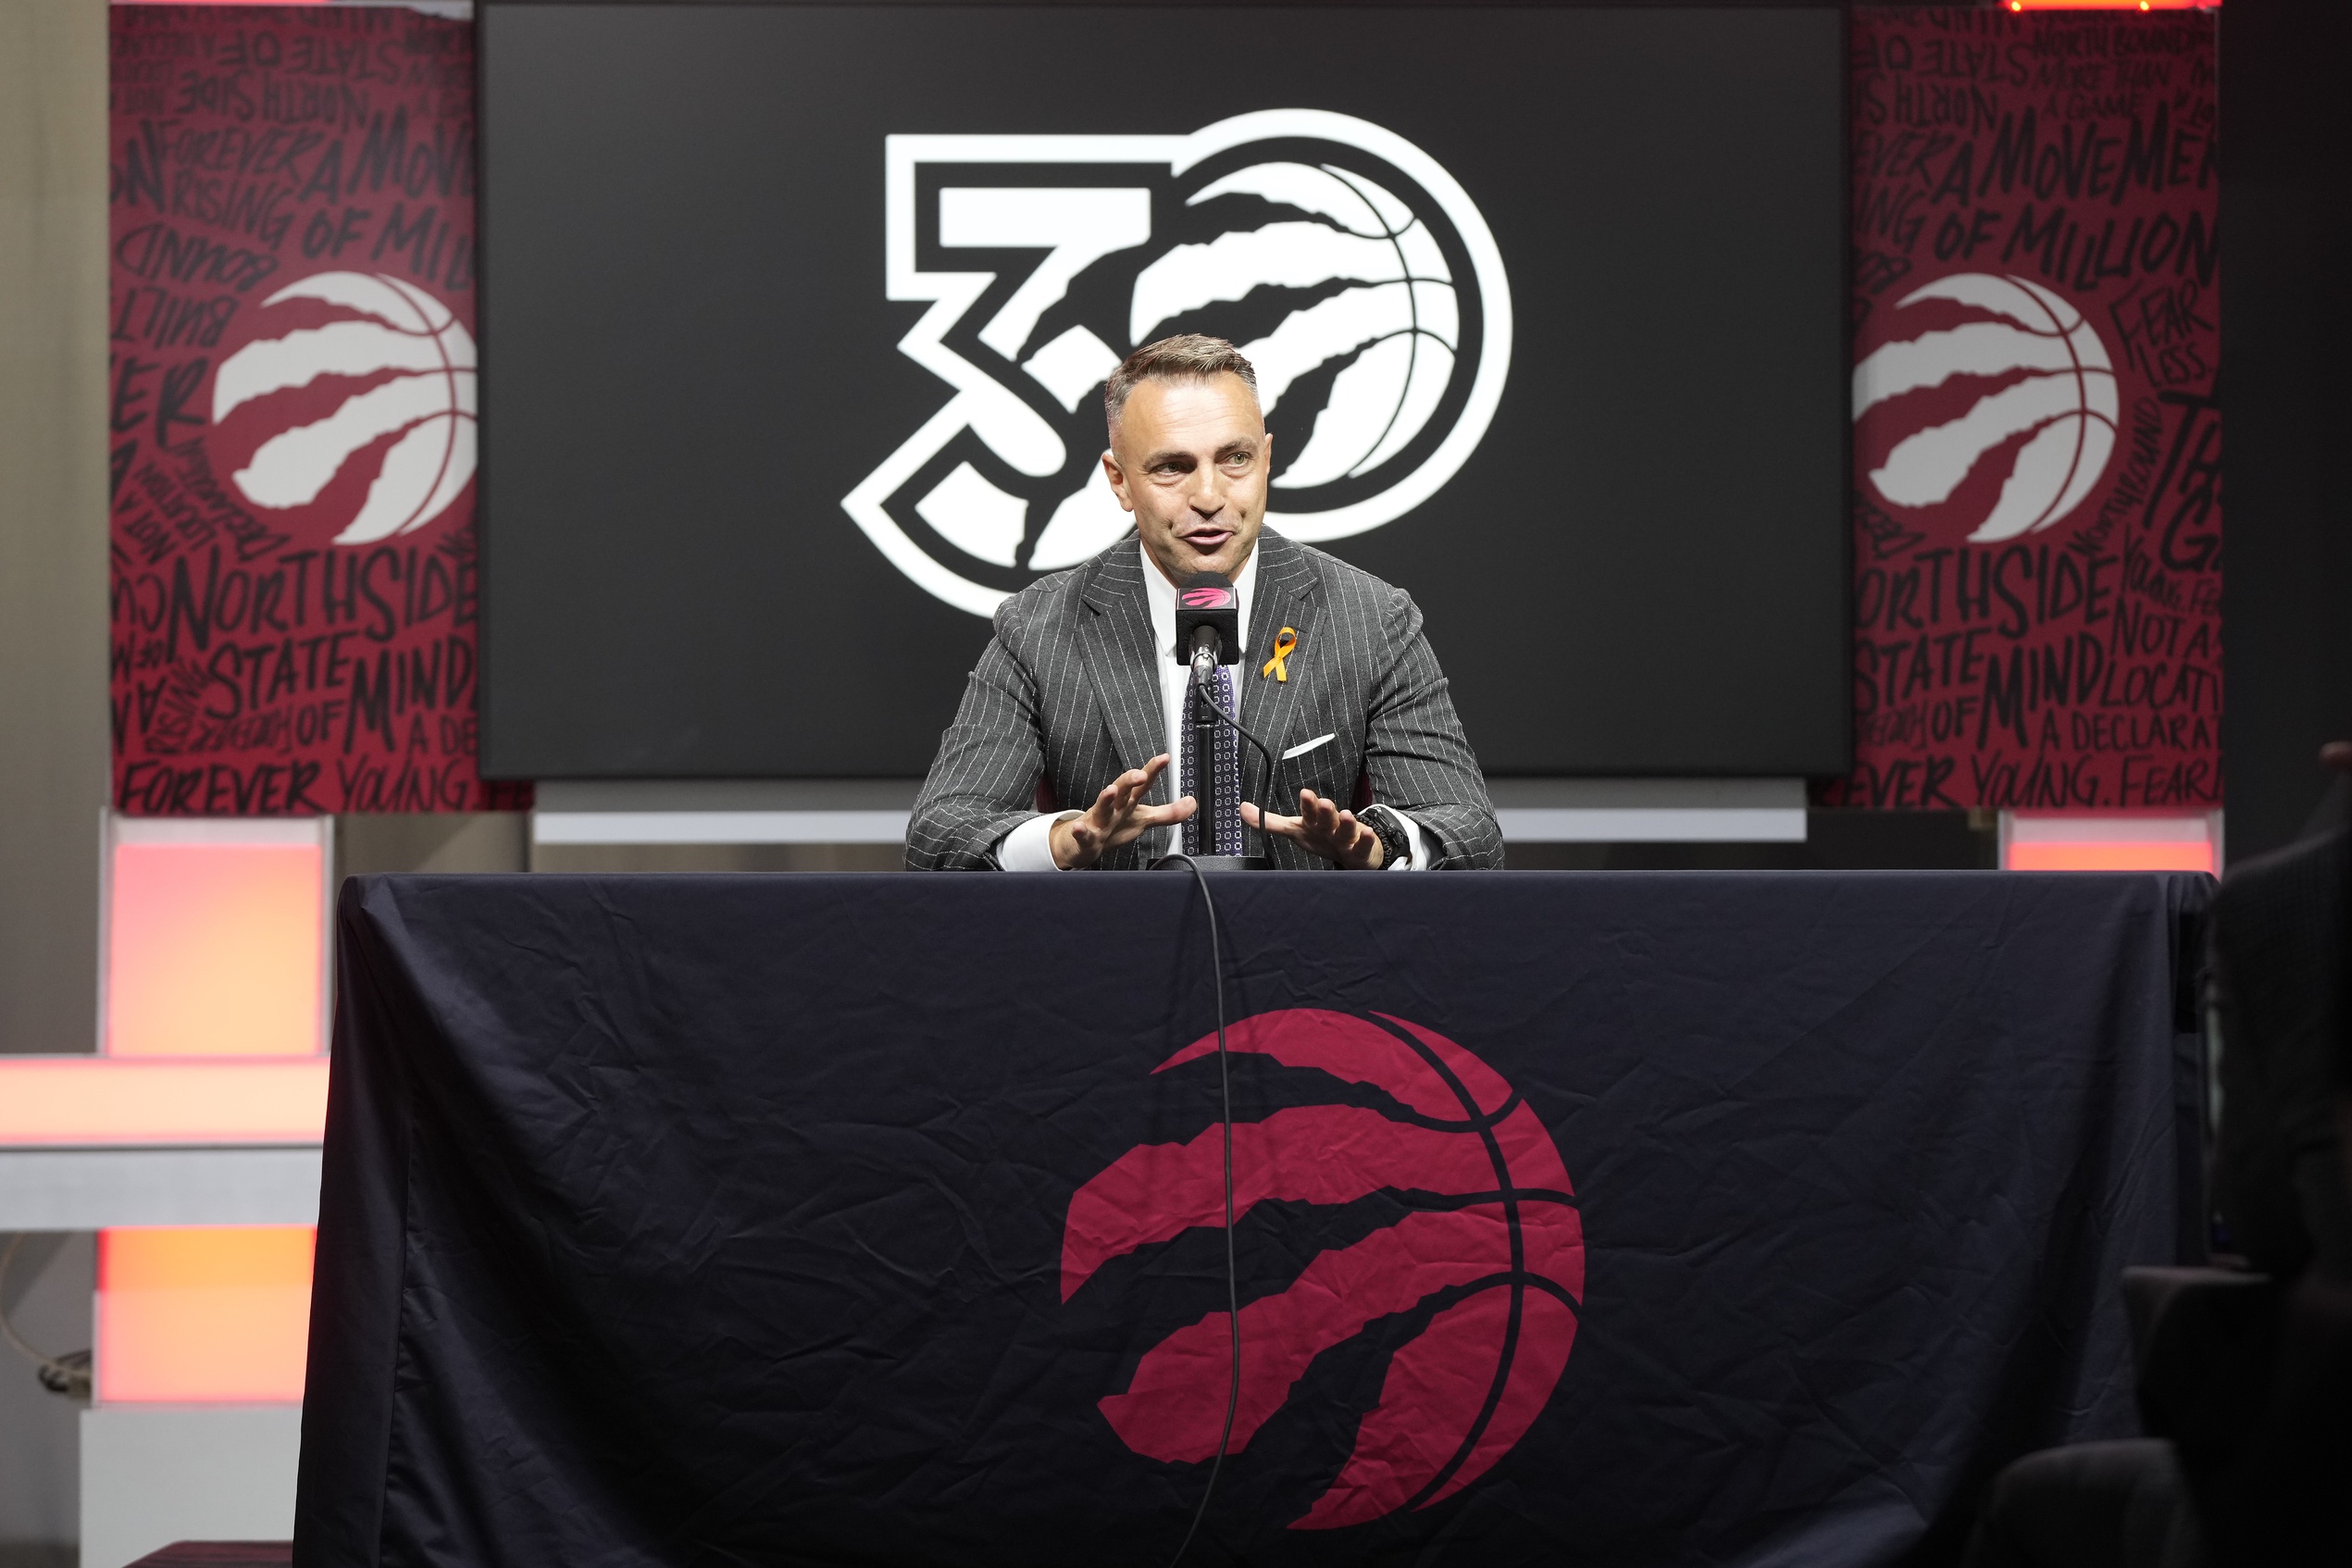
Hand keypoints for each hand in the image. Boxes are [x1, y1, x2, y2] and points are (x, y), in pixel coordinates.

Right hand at [1051, 755, 1194, 868]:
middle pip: (1122, 790)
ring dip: (1105, 798)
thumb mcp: (1144, 819)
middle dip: (1129, 780)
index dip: (1153, 771)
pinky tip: (1079, 828)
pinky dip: (1080, 831)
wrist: (1085, 844)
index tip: (1165, 758)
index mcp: (1128, 802)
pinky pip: (1084, 835)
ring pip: (1102, 807)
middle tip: (1140, 774)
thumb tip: (1191, 803)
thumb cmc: (1115, 827)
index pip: (1143, 785)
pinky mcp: (1087, 837)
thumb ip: (1168, 813)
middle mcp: (1114, 807)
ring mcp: (1099, 820)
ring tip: (1110, 790)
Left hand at [1242, 789, 1384, 869]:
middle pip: (1327, 818)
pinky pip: (1363, 846)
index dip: (1307, 804)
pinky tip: (1367, 833)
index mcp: (1314, 822)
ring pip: (1346, 830)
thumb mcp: (1295, 830)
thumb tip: (1242, 808)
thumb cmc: (1322, 837)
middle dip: (1324, 810)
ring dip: (1346, 823)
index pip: (1308, 811)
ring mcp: (1346, 838)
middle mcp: (1330, 827)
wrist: (1355, 850)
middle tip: (1323, 802)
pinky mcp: (1361, 851)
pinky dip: (1366, 840)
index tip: (1305, 793)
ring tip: (1346, 814)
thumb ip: (1271, 822)